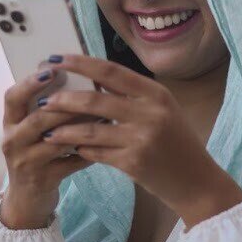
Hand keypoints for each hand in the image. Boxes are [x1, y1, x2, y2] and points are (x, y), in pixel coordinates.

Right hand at [0, 58, 94, 228]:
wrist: (26, 200)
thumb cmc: (35, 155)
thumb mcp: (31, 132)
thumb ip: (45, 110)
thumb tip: (77, 77)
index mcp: (10, 123)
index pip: (12, 97)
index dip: (30, 83)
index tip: (51, 69)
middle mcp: (12, 141)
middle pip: (37, 119)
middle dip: (65, 105)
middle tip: (90, 92)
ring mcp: (26, 162)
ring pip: (55, 141)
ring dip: (81, 127)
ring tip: (104, 114)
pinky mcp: (43, 180)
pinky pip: (71, 163)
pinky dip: (89, 152)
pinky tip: (106, 143)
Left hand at [35, 55, 241, 224]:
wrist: (197, 182)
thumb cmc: (177, 143)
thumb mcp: (162, 111)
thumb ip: (132, 96)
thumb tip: (93, 80)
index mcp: (156, 94)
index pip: (111, 71)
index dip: (81, 63)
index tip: (57, 58)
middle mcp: (150, 113)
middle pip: (95, 99)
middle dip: (64, 99)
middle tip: (44, 100)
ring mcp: (141, 138)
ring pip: (90, 129)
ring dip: (64, 129)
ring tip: (46, 130)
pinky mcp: (133, 162)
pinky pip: (96, 152)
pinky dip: (80, 148)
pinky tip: (69, 148)